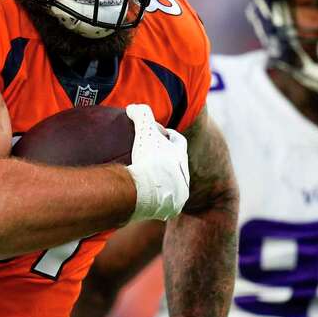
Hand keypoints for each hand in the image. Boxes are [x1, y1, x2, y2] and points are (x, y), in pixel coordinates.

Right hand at [124, 104, 188, 222]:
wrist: (146, 192)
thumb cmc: (147, 160)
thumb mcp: (144, 130)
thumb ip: (141, 114)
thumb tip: (133, 107)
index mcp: (181, 156)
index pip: (179, 141)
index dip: (169, 135)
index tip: (160, 134)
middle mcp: (184, 175)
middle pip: (177, 164)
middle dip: (167, 159)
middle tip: (152, 156)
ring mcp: (180, 194)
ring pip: (173, 184)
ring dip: (164, 180)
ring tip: (149, 177)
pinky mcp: (171, 209)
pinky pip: (166, 202)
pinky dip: (158, 197)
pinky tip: (147, 195)